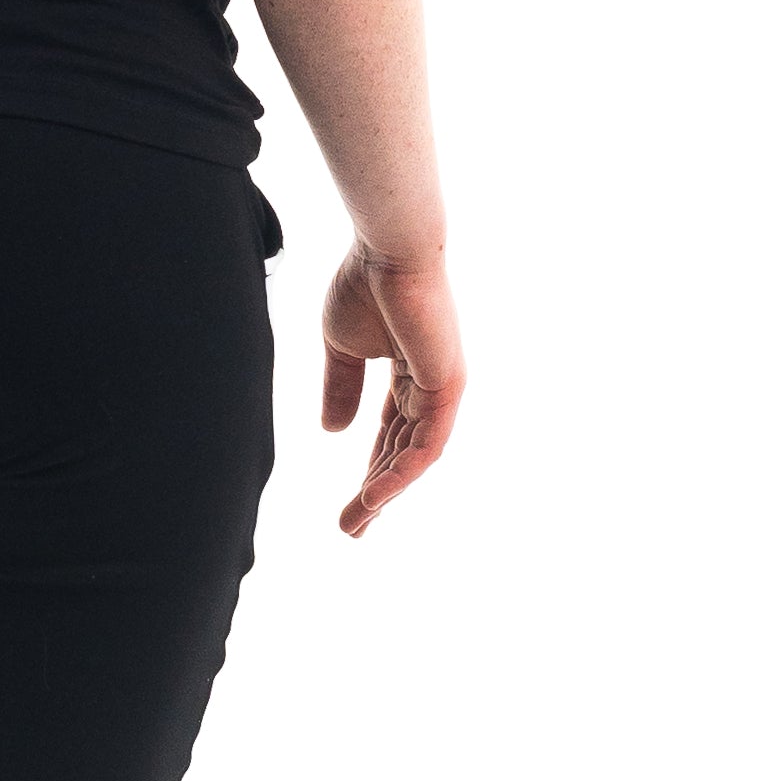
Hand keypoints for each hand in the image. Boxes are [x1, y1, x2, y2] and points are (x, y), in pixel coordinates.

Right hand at [318, 244, 464, 537]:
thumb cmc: (364, 284)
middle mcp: (432, 386)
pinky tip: (377, 495)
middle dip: (377, 492)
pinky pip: (427, 444)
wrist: (387, 251)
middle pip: (403, 452)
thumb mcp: (341, 347)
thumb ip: (340, 388)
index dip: (370, 470)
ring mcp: (443, 388)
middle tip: (351, 530)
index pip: (391, 434)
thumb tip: (332, 432)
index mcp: (409, 375)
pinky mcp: (448, 387)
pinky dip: (402, 472)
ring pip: (416, 456)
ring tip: (358, 523)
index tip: (349, 506)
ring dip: (387, 492)